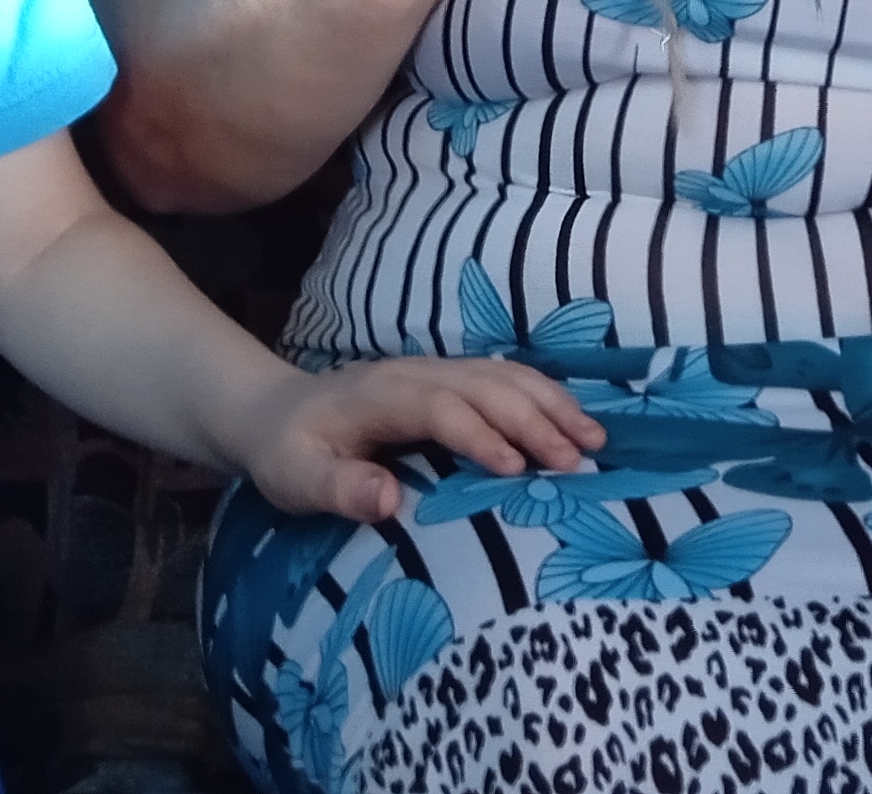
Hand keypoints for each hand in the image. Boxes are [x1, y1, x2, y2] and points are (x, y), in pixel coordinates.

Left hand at [230, 355, 605, 522]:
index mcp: (382, 395)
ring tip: (594, 440)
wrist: (277, 413)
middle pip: (485, 386)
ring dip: (550, 403)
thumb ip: (339, 489)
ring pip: (502, 376)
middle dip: (535, 419)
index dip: (480, 435)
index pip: (441, 408)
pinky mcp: (447, 381)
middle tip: (579, 461)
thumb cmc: (289, 453)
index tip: (518, 469)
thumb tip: (389, 499)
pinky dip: (542, 396)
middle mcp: (416, 373)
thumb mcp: (297, 480)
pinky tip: (572, 421)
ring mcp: (435, 372)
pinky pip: (503, 379)